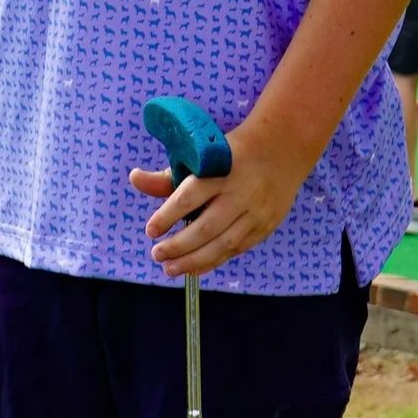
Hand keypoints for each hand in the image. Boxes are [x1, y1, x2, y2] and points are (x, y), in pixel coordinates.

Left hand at [131, 120, 305, 278]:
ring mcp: (255, 212)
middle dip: (179, 246)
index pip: (189, 197)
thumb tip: (134, 178)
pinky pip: (237, 249)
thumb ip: (168, 175)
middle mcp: (239, 193)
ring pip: (223, 243)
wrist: (282, 148)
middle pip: (206, 227)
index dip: (167, 216)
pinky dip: (214, 261)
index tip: (150, 231)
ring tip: (170, 269)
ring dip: (194, 260)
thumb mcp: (200, 157)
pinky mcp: (265, 226)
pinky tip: (194, 268)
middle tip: (156, 254)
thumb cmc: (230, 154)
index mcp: (219, 171)